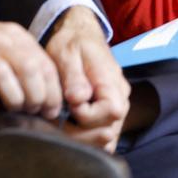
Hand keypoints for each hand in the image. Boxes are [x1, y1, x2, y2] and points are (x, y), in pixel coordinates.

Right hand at [0, 5, 62, 117]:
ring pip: (4, 78)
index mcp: (11, 34)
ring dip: (13, 101)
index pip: (45, 65)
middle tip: (31, 113)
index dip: (53, 92)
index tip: (51, 110)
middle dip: (37, 99)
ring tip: (10, 109)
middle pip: (29, 71)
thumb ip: (22, 60)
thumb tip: (49, 94)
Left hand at [45, 5, 130, 151]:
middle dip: (78, 132)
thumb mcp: (67, 53)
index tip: (67, 102)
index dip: (86, 114)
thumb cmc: (71, 43)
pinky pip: (102, 140)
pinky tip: (67, 128)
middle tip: (55, 117)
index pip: (111, 111)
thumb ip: (74, 77)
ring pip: (105, 141)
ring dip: (80, 139)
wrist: (79, 36)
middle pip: (108, 132)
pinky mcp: (108, 117)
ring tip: (59, 123)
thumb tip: (78, 100)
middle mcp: (121, 99)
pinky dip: (85, 140)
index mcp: (112, 82)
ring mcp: (117, 111)